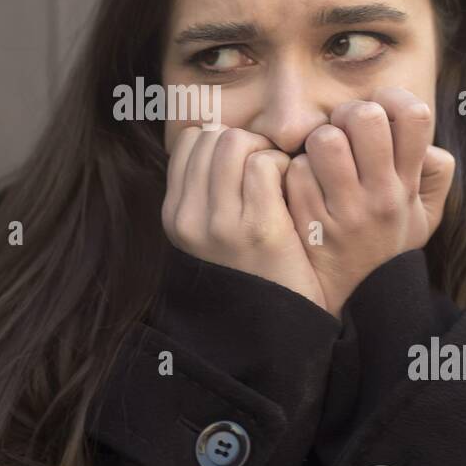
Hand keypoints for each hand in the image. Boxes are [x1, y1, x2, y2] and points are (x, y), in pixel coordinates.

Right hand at [162, 125, 327, 312]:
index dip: (222, 142)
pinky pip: (265, 163)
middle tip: (265, 172)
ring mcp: (220, 224)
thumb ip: (208, 190)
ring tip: (277, 181)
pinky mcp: (258, 227)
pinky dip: (284, 167)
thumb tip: (220, 135)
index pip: (190, 141)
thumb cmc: (254, 271)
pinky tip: (290, 193)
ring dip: (264, 152)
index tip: (243, 167)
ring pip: (235, 142)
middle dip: (245, 143)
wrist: (274, 330)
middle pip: (213, 136)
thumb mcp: (212, 234)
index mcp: (175, 216)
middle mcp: (189, 218)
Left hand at [285, 87, 455, 318]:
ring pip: (325, 140)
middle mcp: (382, 196)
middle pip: (364, 116)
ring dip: (317, 142)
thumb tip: (423, 137)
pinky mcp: (311, 223)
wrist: (359, 300)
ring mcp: (345, 211)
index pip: (415, 115)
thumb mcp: (422, 212)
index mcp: (409, 185)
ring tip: (320, 160)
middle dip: (347, 114)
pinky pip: (295, 172)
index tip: (380, 113)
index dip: (393, 100)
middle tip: (342, 132)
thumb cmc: (386, 240)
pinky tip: (303, 189)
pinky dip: (294, 173)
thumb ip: (432, 172)